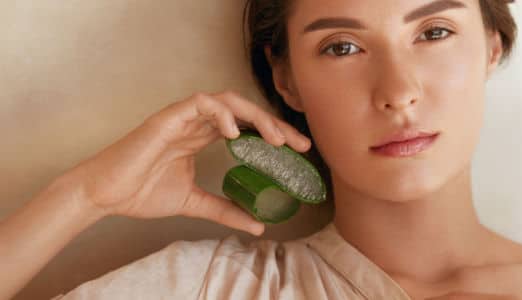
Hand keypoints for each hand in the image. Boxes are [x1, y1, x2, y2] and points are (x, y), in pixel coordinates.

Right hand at [63, 91, 310, 235]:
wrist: (106, 195)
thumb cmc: (142, 192)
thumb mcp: (194, 203)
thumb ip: (225, 210)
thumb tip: (257, 226)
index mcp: (204, 136)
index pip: (248, 127)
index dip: (275, 134)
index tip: (300, 150)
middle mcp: (197, 123)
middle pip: (245, 111)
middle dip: (276, 124)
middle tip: (299, 143)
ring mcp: (183, 117)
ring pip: (228, 101)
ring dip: (255, 116)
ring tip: (275, 139)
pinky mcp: (168, 117)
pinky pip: (200, 103)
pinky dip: (221, 113)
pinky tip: (235, 133)